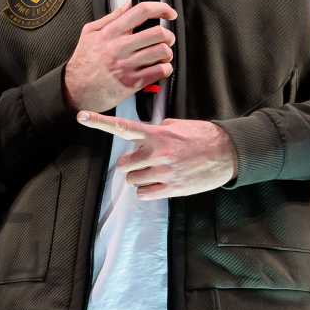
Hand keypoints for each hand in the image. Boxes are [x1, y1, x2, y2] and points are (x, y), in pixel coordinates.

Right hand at [62, 2, 176, 114]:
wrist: (74, 89)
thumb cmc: (83, 62)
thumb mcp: (90, 32)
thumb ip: (112, 17)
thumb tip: (129, 3)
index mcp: (110, 33)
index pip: (141, 12)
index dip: (160, 8)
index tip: (168, 12)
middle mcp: (119, 48)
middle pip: (157, 33)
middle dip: (168, 34)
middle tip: (166, 38)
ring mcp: (126, 66)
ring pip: (162, 52)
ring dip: (167, 52)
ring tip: (162, 54)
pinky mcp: (132, 83)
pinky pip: (159, 71)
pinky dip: (165, 68)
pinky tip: (158, 68)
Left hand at [76, 111, 236, 199]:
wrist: (228, 153)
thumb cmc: (202, 136)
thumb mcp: (178, 126)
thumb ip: (157, 130)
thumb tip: (144, 135)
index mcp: (156, 134)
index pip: (122, 126)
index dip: (99, 122)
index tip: (81, 116)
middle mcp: (157, 153)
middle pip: (124, 165)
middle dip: (131, 164)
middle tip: (146, 161)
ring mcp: (164, 172)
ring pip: (133, 180)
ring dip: (140, 178)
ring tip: (156, 172)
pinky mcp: (172, 188)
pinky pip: (144, 194)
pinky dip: (147, 191)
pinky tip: (158, 183)